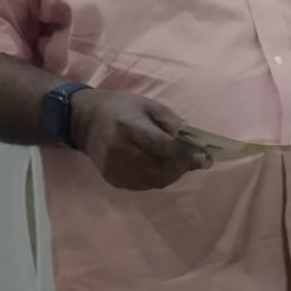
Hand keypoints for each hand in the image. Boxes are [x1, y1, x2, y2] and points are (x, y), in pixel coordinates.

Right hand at [71, 90, 208, 191]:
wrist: (86, 122)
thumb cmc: (121, 108)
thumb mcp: (148, 105)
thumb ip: (172, 122)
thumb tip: (196, 141)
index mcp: (128, 125)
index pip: (161, 145)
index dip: (184, 153)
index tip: (204, 156)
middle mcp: (118, 149)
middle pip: (160, 167)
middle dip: (182, 166)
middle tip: (195, 161)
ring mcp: (114, 167)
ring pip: (155, 180)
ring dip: (173, 174)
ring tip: (179, 163)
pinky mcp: (113, 179)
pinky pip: (144, 185)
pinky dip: (159, 179)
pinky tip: (161, 167)